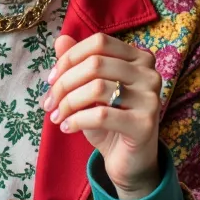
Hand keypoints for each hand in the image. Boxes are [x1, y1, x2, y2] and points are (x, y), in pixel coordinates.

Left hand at [43, 33, 161, 199]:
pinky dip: (77, 120)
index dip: (70, 58)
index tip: (51, 80)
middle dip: (64, 83)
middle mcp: (149, 73)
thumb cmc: (108, 121)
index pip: (99, 42)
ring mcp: (151, 98)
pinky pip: (101, 115)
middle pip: (95, 63)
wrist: (128, 160)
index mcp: (139, 57)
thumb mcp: (89, 90)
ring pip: (96, 88)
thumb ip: (77, 63)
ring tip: (57, 116)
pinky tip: (67, 128)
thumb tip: (61, 39)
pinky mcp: (145, 124)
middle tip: (49, 103)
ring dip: (68, 103)